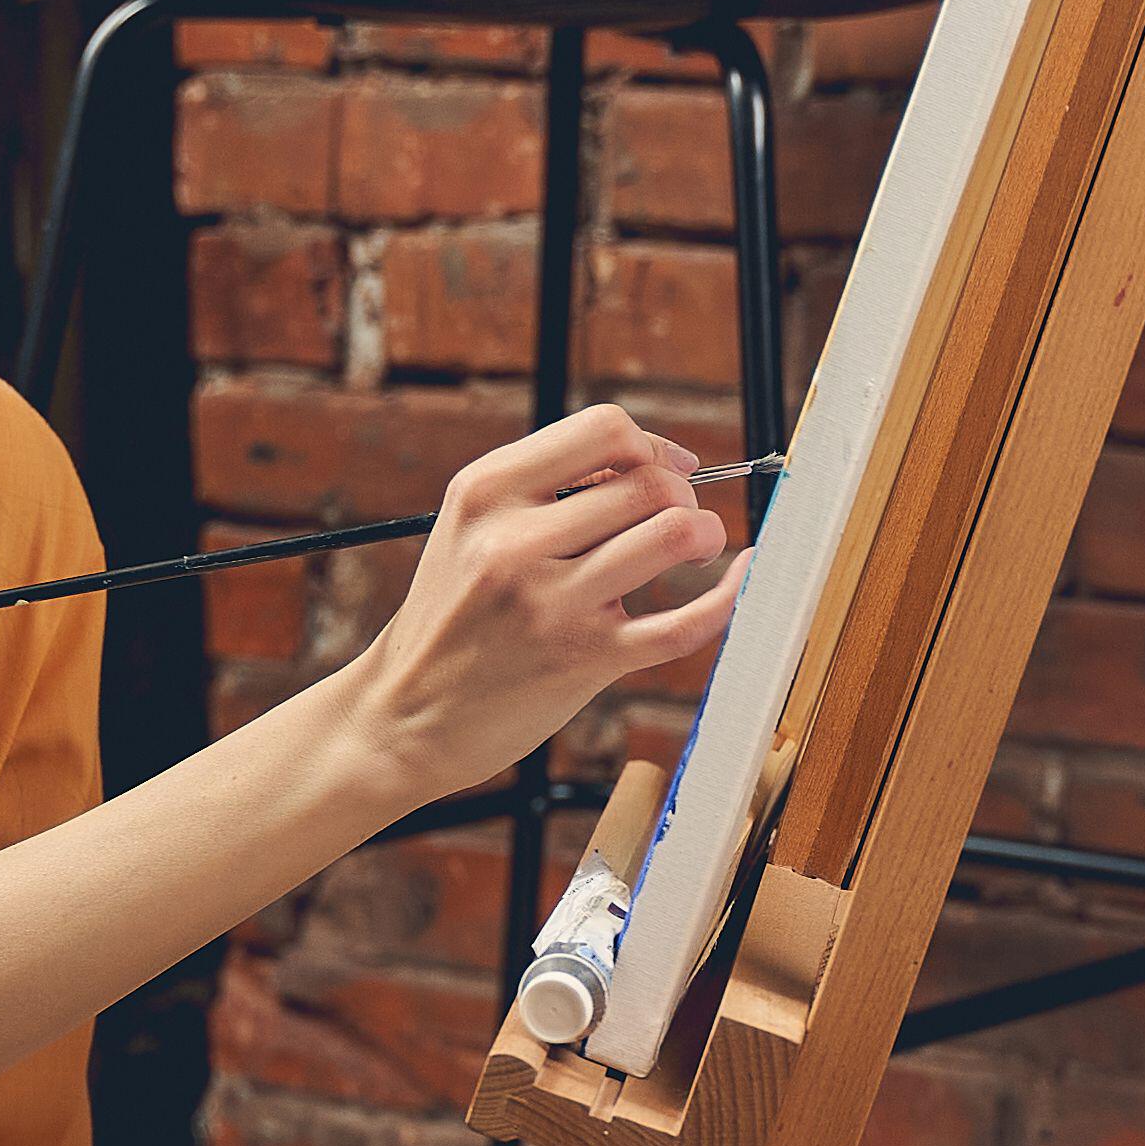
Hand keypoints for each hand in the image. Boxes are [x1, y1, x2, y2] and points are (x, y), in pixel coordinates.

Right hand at [338, 403, 739, 808]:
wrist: (405, 716)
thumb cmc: (452, 619)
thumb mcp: (472, 529)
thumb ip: (546, 488)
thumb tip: (656, 461)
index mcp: (487, 493)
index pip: (605, 429)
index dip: (652, 445)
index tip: (665, 470)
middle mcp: (516, 542)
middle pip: (649, 483)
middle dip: (683, 494)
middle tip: (679, 520)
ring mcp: (552, 604)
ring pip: (673, 535)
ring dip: (705, 534)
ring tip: (697, 549)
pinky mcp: (584, 661)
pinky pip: (683, 624)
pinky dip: (727, 598)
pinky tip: (740, 579)